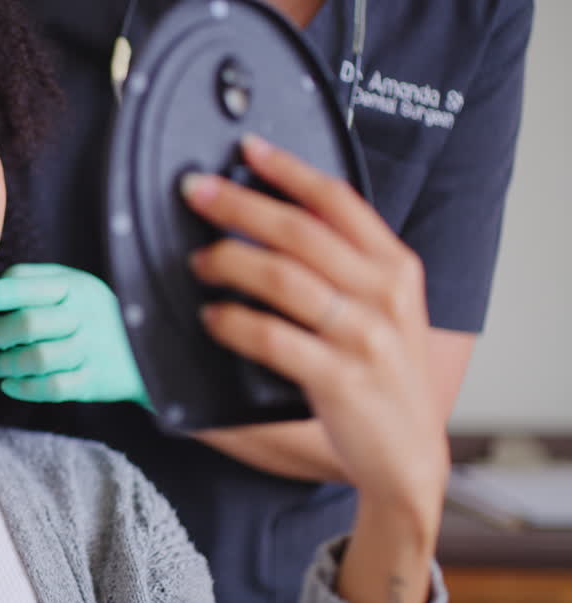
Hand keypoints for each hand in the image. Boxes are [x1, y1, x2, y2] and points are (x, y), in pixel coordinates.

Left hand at [0, 264, 151, 409]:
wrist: (152, 347)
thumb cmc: (95, 312)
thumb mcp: (74, 283)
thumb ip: (33, 280)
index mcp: (75, 287)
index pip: (29, 285)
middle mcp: (83, 317)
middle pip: (29, 324)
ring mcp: (90, 351)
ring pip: (38, 359)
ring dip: (7, 363)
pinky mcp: (94, 382)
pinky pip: (52, 388)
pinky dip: (24, 388)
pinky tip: (10, 385)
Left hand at [183, 135, 446, 524]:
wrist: (406, 454)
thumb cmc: (381, 373)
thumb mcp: (380, 308)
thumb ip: (342, 265)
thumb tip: (270, 220)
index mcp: (394, 267)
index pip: (338, 200)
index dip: (289, 169)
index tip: (248, 148)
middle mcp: (384, 294)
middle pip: (299, 231)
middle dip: (239, 204)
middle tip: (195, 191)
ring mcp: (363, 337)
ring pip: (282, 278)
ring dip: (229, 261)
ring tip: (198, 261)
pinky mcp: (340, 378)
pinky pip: (272, 337)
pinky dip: (233, 322)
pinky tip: (212, 316)